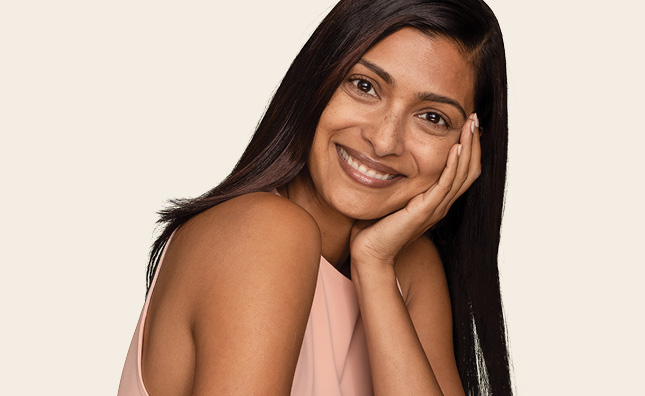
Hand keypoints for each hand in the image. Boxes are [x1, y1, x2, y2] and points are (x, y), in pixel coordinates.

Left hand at [350, 113, 481, 266]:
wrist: (369, 251)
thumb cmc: (375, 225)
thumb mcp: (393, 195)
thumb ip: (401, 179)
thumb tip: (393, 156)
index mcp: (437, 200)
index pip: (462, 170)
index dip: (469, 147)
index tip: (468, 124)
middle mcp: (441, 204)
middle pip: (470, 170)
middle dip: (474, 142)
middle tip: (475, 118)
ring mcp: (436, 209)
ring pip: (462, 175)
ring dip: (469, 148)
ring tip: (471, 125)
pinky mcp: (425, 211)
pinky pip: (445, 185)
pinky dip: (453, 165)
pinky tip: (456, 147)